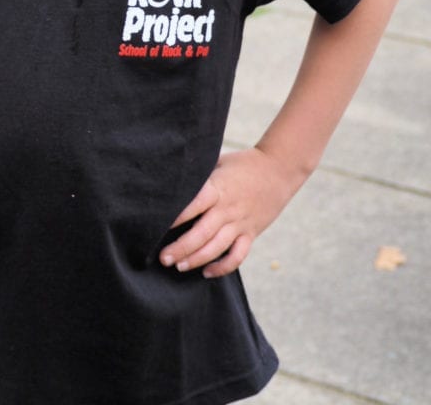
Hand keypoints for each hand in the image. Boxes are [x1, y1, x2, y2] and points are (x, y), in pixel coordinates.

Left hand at [159, 147, 298, 277]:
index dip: (175, 217)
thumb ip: (200, 176)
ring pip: (216, 247)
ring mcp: (240, 223)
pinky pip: (237, 255)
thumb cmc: (242, 163)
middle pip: (201, 233)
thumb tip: (173, 180)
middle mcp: (227, 208)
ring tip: (179, 266)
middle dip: (181, 248)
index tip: (156, 227)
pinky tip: (207, 273)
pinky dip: (223, 267)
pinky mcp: (251, 233)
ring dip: (196, 259)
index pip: (192, 205)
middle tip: (163, 258)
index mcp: (217, 188)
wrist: (279, 169)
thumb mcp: (218, 163)